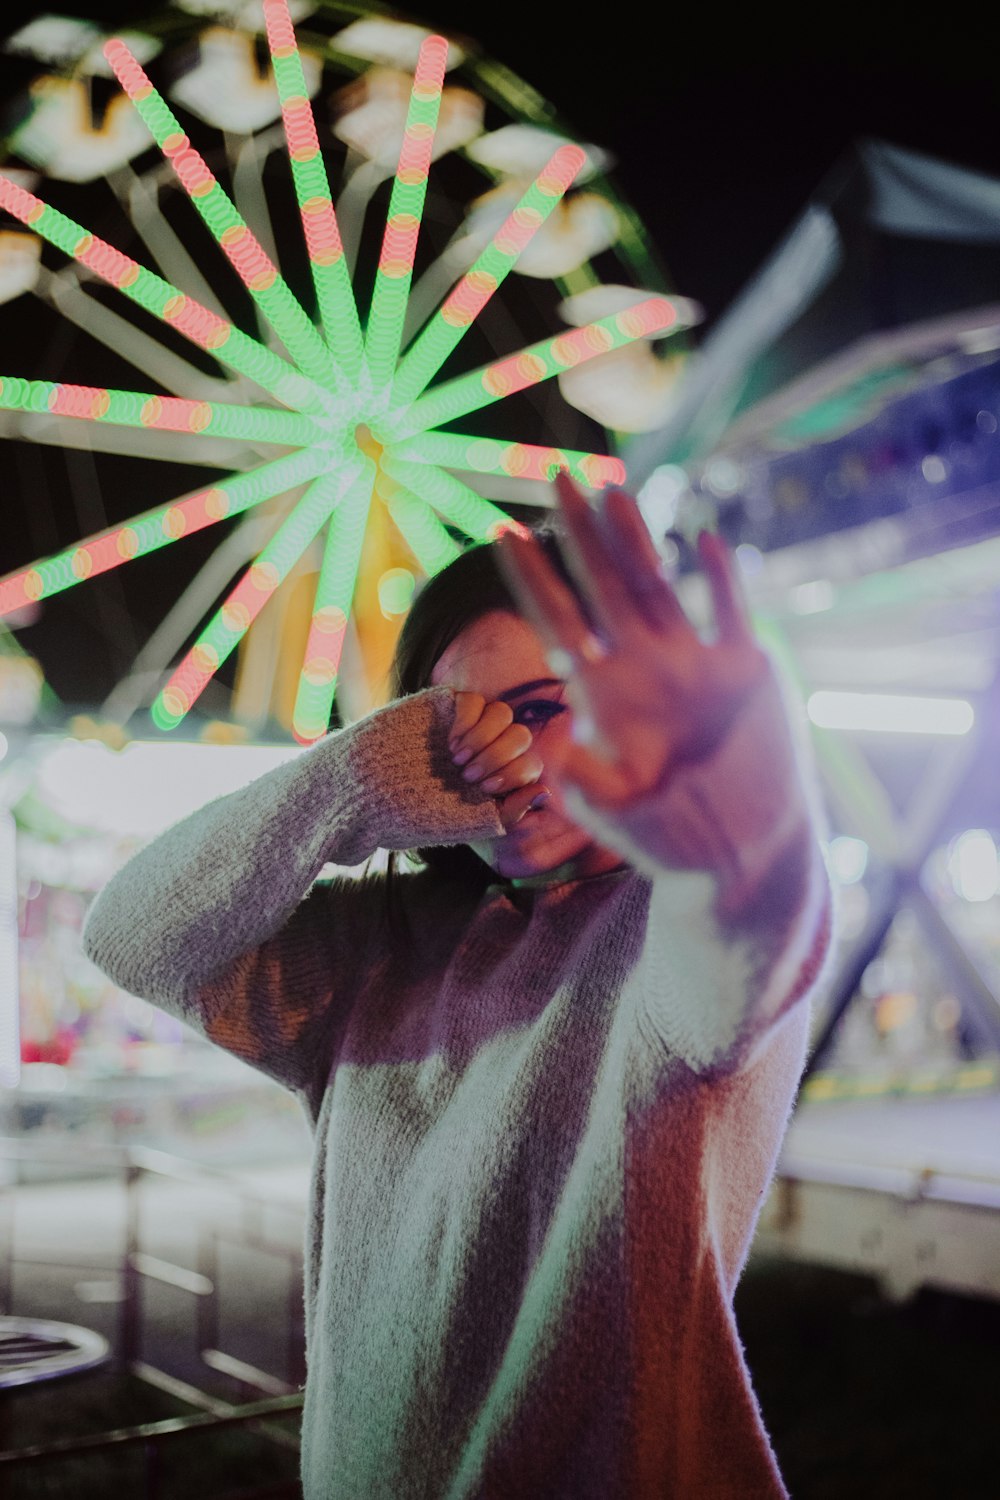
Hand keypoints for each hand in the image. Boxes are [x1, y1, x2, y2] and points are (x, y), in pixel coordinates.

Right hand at [449, 691, 547, 830]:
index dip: (513, 774)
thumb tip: (544, 792)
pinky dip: (465, 722)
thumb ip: (515, 809)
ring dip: (481, 739)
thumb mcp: (482, 818)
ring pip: (502, 712)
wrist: (404, 796)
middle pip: (521, 735)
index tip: (485, 788)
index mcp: (511, 769)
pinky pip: (474, 700)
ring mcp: (480, 722)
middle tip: (468, 775)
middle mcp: (501, 742)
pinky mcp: (457, 706)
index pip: (531, 762)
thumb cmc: (444, 810)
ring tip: (457, 758)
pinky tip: (451, 743)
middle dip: (496, 757)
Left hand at [496, 471, 768, 814]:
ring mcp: (694, 665)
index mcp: (605, 695)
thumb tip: (554, 754)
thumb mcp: (621, 815)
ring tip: (615, 491)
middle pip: (602, 586)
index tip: (497, 530)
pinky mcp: (746, 672)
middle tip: (559, 474)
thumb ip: (586, 785)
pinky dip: (722, 579)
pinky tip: (706, 540)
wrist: (744, 854)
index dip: (530, 577)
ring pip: (659, 586)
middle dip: (579, 533)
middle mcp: (643, 669)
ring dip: (637, 540)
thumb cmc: (674, 838)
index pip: (557, 621)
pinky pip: (730, 614)